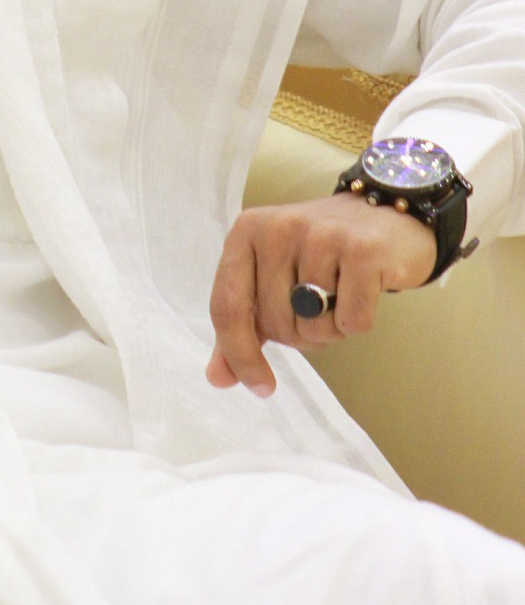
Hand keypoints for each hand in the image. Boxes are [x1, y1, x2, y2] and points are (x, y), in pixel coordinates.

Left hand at [205, 193, 435, 396]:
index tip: (260, 386)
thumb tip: (218, 378)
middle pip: (276, 325)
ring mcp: (322, 236)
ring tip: (341, 293)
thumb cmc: (322, 255)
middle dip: (300, 335)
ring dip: (330, 328)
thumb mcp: (272, 278)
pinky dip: (358, 321)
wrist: (387, 217)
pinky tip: (364, 290)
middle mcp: (279, 228)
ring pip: (313, 327)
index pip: (227, 306)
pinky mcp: (363, 251)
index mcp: (247, 231)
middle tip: (319, 305)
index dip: (239, 355)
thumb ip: (242, 325)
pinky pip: (351, 322)